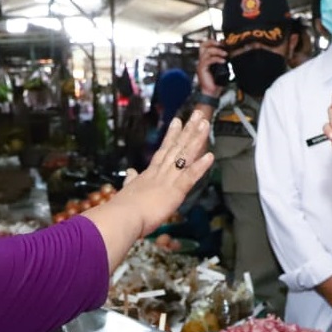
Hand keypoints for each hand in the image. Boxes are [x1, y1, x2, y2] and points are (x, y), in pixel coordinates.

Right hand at [102, 116, 213, 238]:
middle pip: (177, 147)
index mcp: (150, 173)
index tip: (178, 121)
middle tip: (199, 114)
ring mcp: (168, 180)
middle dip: (188, 130)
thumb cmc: (123, 209)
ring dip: (196, 140)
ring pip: (185, 156)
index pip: (164, 150)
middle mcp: (160, 172)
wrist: (122, 217)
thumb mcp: (127, 190)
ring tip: (205, 124)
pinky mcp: (175, 191)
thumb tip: (130, 172)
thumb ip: (131, 180)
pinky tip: (210, 156)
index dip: (172, 135)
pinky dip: (200, 167)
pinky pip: (190, 176)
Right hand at [196, 38, 227, 97]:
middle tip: (221, 44)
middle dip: (212, 42)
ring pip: (207, 52)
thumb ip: (223, 62)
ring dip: (217, 51)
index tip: (222, 43)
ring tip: (225, 54)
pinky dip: (217, 59)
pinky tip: (222, 61)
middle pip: (203, 45)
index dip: (213, 42)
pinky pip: (209, 60)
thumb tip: (230, 55)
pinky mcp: (202, 69)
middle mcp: (202, 61)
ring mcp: (201, 65)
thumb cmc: (215, 84)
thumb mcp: (221, 70)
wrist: (211, 93)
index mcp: (205, 60)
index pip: (205, 46)